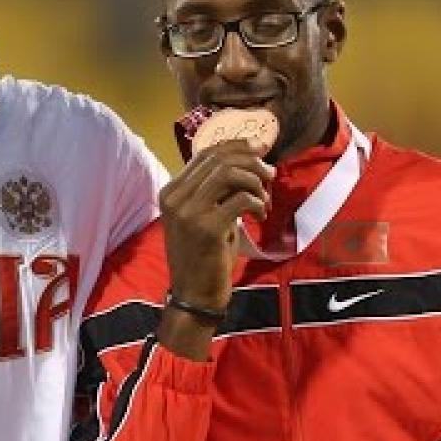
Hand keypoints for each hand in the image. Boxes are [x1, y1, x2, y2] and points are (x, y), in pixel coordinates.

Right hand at [156, 139, 273, 358]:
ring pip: (229, 174)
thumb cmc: (202, 256)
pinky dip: (258, 203)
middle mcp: (175, 197)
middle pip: (219, 159)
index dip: (235, 146)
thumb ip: (215, 191)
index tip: (259, 150)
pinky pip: (242, 199)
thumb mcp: (203, 217)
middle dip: (251, 162)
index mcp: (170, 191)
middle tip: (270, 175)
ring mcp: (188, 211)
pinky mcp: (207, 227)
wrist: (194, 295)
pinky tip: (260, 216)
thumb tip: (247, 162)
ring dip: (255, 182)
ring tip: (264, 200)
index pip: (205, 154)